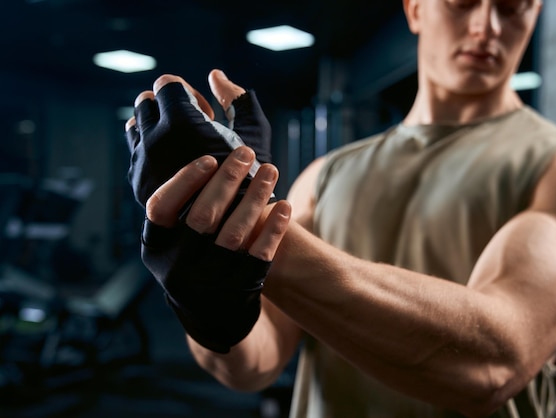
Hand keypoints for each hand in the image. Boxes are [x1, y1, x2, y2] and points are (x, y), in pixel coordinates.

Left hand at [125, 70, 271, 209]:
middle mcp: (154, 141)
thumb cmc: (249, 178)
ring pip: (135, 126)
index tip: (207, 113)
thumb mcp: (253, 133)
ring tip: (181, 144)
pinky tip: (176, 164)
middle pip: (145, 101)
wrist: (231, 229)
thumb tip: (215, 75)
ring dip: (155, 126)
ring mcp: (142, 163)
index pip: (167, 84)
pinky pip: (136, 153)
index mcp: (181, 123)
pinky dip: (151, 149)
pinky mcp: (138, 183)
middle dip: (168, 106)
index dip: (189, 93)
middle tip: (193, 126)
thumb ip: (238, 98)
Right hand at [125, 73, 289, 352]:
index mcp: (156, 242)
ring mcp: (210, 280)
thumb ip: (182, 173)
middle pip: (201, 216)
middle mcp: (178, 263)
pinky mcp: (239, 289)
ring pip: (233, 235)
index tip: (208, 157)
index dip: (183, 180)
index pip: (160, 207)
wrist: (213, 313)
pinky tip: (287, 207)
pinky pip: (259, 258)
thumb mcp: (179, 223)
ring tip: (273, 171)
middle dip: (227, 180)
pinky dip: (274, 229)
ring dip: (256, 198)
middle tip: (247, 154)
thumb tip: (202, 96)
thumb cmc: (195, 250)